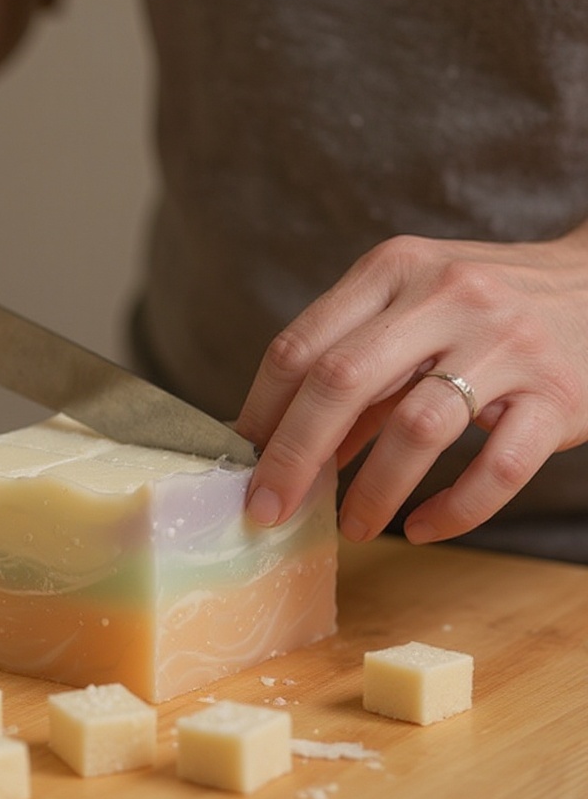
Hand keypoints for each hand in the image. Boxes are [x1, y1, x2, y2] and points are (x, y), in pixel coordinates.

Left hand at [235, 225, 587, 543]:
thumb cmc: (480, 314)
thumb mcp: (407, 317)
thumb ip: (350, 375)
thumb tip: (278, 450)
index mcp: (393, 270)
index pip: (299, 345)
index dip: (260, 413)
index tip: (242, 466)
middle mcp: (446, 295)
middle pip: (341, 381)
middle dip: (293, 457)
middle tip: (268, 512)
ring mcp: (506, 342)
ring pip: (416, 428)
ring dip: (371, 491)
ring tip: (351, 528)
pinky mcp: (558, 394)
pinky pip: (497, 468)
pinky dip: (453, 510)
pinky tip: (421, 529)